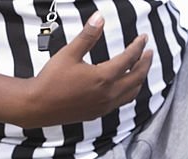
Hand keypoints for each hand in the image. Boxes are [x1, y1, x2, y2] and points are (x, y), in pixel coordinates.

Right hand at [17, 13, 152, 128]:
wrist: (39, 106)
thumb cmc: (51, 80)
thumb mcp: (69, 53)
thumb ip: (87, 36)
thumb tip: (99, 17)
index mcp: (103, 78)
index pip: (128, 59)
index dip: (137, 47)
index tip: (143, 38)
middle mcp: (109, 94)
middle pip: (137, 77)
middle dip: (145, 63)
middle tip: (149, 52)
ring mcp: (107, 105)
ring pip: (133, 92)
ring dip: (140, 78)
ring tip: (141, 67)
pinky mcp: (101, 112)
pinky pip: (123, 101)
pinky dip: (130, 91)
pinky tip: (126, 86)